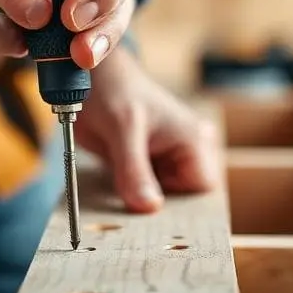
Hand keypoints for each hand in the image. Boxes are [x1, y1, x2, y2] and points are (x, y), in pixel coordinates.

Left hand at [74, 47, 221, 212]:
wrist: (90, 77)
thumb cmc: (114, 89)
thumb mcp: (122, 128)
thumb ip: (134, 168)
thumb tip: (149, 207)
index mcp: (194, 139)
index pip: (202, 187)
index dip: (180, 203)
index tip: (151, 215)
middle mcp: (185, 152)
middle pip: (182, 197)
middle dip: (158, 207)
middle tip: (130, 213)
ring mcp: (164, 160)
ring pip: (160, 198)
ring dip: (140, 204)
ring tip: (119, 199)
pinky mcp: (144, 166)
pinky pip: (141, 192)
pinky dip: (128, 197)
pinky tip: (112, 195)